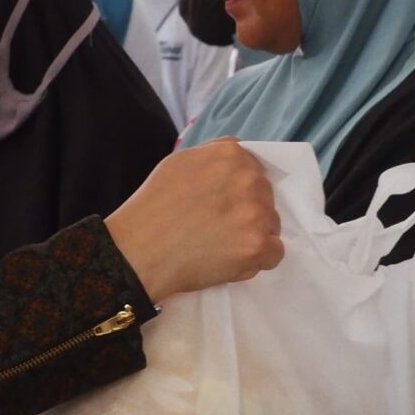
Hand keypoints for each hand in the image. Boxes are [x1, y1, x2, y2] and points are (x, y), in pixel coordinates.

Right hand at [104, 138, 282, 302]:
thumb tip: (239, 154)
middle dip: (249, 211)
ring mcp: (256, 213)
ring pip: (272, 225)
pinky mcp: (258, 246)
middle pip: (266, 197)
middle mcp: (250, 179)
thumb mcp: (180, 161)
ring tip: (222, 245)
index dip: (240, 189)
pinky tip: (232, 260)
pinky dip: (258, 260)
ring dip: (254, 235)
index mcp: (231, 155)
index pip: (255, 169)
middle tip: (219, 227)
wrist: (139, 251)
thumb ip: (214, 155)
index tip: (223, 204)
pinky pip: (274, 253)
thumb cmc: (153, 206)